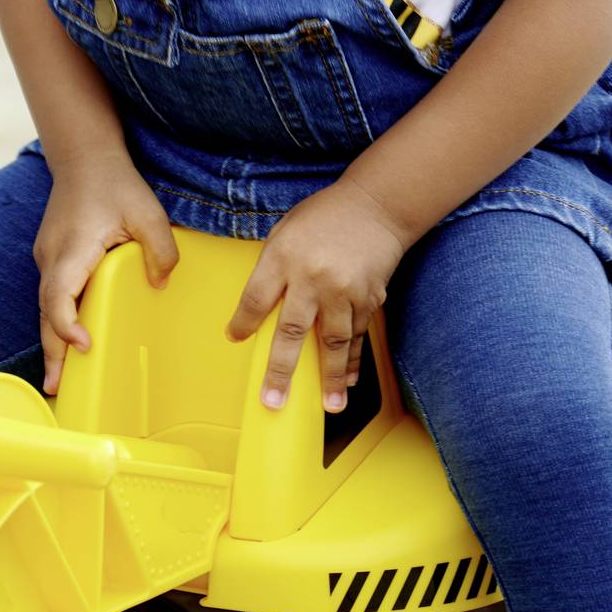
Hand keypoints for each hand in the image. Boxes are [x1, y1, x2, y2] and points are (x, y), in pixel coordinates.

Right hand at [32, 150, 177, 394]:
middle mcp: (52, 258)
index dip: (66, 324)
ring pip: (45, 306)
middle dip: (52, 351)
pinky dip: (56, 321)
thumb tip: (159, 285)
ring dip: (52, 341)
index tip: (84, 345)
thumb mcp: (148, 212)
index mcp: (73, 249)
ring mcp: (48, 258)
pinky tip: (68, 341)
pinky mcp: (53, 258)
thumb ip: (160, 249)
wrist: (84, 157)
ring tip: (59, 379)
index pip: (59, 295)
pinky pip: (52, 295)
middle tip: (57, 388)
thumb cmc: (115, 183)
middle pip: (46, 312)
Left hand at [224, 182, 406, 414]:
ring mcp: (344, 290)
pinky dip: (353, 360)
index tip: (235, 339)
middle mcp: (313, 277)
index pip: (256, 297)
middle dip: (281, 369)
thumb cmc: (324, 216)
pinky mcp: (369, 297)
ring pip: (334, 341)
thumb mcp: (286, 230)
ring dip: (331, 377)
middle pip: (293, 330)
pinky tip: (348, 381)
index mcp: (284, 256)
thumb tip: (259, 308)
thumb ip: (272, 267)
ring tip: (329, 406)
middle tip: (273, 401)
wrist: (377, 205)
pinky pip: (358, 335)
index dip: (243, 322)